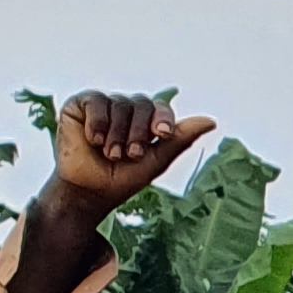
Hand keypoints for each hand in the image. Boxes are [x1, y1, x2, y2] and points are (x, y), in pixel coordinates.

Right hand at [44, 93, 214, 215]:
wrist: (88, 191)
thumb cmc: (123, 178)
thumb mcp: (156, 161)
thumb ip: (180, 139)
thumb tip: (211, 121)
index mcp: (146, 120)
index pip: (161, 108)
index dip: (163, 119)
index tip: (162, 135)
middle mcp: (127, 108)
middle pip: (142, 104)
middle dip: (138, 133)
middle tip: (130, 155)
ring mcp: (104, 105)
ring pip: (120, 104)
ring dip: (117, 134)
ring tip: (110, 154)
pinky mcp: (81, 104)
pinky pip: (96, 101)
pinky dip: (98, 123)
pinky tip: (94, 140)